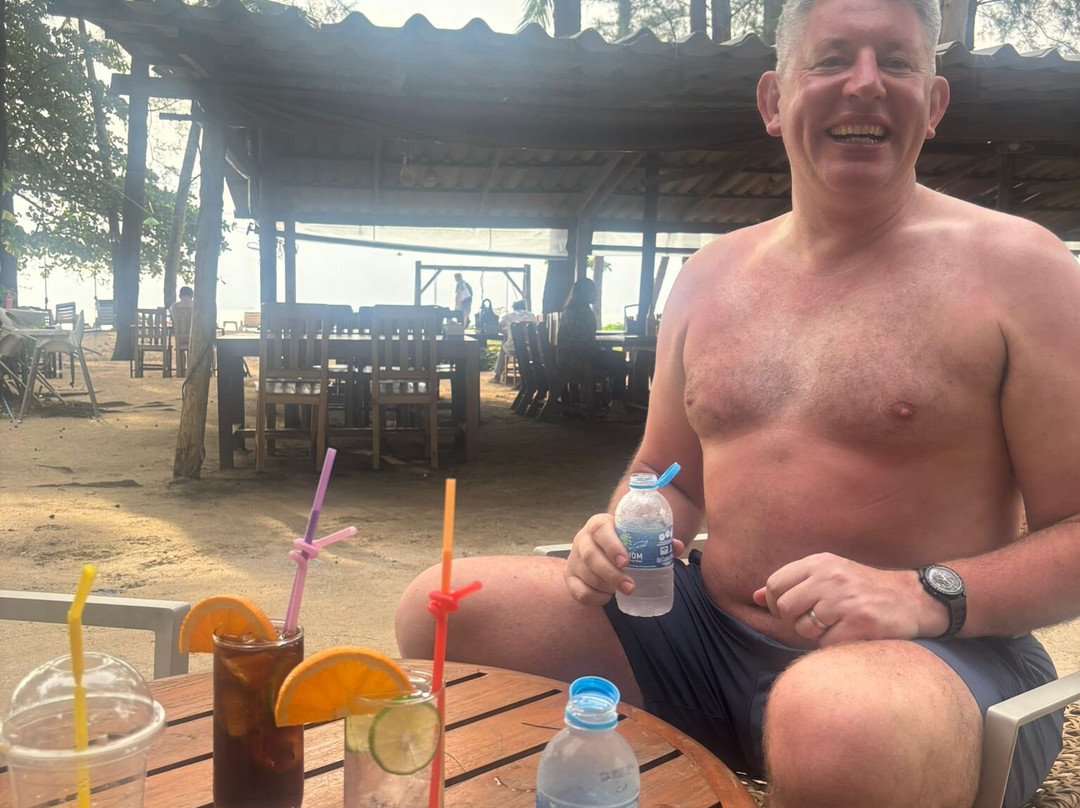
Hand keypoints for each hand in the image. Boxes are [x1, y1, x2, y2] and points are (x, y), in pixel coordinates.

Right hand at [564, 514, 684, 605]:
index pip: (601, 530)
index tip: (626, 561)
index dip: (612, 546)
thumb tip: (675, 547)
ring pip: (586, 575)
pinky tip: (608, 597)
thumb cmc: (623, 541)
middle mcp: (582, 539)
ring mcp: (573, 559)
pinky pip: (578, 592)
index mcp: (598, 524)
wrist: (600, 546)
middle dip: (611, 574)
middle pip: (591, 556)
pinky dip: (595, 598)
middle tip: (631, 587)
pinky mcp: (569, 577)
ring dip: (606, 586)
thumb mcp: (636, 536)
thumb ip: (657, 540)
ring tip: (623, 591)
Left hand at [751, 553, 935, 645]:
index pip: (775, 584)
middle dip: (794, 621)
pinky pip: (826, 644)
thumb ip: (792, 583)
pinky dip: (833, 645)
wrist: (913, 599)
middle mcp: (831, 577)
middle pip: (786, 607)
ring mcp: (845, 600)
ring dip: (815, 634)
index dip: (777, 603)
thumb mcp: (828, 575)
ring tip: (836, 625)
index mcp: (820, 562)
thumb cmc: (863, 588)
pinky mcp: (860, 623)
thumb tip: (754, 596)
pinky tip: (850, 634)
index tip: (791, 610)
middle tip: (814, 621)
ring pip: (804, 628)